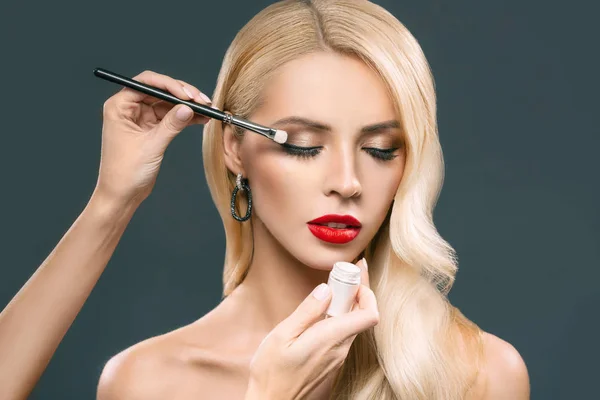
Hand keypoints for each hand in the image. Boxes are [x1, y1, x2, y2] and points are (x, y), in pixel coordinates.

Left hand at [93, 70, 210, 206]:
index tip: (187, 95)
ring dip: (187, 106)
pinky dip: (185, 117)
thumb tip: (188, 108)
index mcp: (120, 106)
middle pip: (159, 91)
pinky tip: (201, 118)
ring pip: (167, 103)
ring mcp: (141, 119)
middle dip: (182, 94)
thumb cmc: (125, 172)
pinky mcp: (151, 129)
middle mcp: (129, 109)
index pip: (146, 83)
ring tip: (206, 109)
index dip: (169, 85)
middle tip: (202, 101)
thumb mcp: (151, 146)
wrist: (122, 195)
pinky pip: (170, 117)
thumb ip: (171, 125)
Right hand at [246, 259, 378, 399]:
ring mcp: (337, 357)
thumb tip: (326, 289)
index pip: (369, 314)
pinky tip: (325, 311)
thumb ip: (307, 311)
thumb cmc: (272, 371)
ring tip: (334, 287)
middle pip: (362, 316)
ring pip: (353, 325)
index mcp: (330, 339)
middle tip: (346, 273)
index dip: (367, 291)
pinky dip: (340, 318)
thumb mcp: (283, 335)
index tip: (354, 275)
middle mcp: (340, 349)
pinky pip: (343, 334)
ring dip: (348, 304)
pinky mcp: (332, 361)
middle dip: (357, 291)